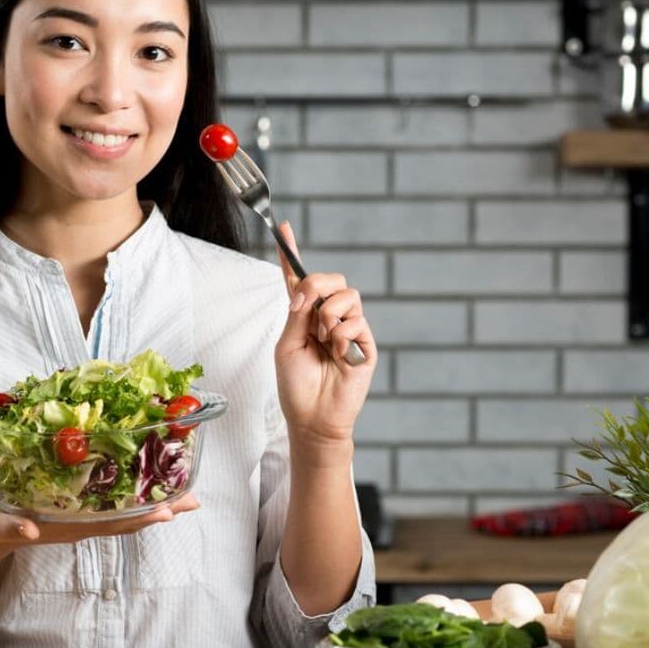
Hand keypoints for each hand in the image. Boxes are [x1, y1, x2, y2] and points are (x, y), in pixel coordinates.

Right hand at [0, 493, 199, 562]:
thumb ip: (11, 526)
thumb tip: (29, 530)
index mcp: (67, 526)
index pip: (110, 524)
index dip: (139, 518)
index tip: (167, 512)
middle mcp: (82, 522)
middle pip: (129, 519)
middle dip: (162, 509)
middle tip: (194, 499)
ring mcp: (83, 516)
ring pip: (127, 512)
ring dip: (157, 503)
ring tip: (187, 493)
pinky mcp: (79, 506)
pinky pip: (115, 502)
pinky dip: (137, 495)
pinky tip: (152, 484)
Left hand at [273, 221, 376, 458]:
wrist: (313, 419)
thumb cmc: (296, 387)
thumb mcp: (286, 345)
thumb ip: (297, 314)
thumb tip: (307, 288)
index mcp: (303, 317)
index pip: (298, 279)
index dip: (291, 253)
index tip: (283, 228)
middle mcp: (327, 318)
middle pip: (330, 279)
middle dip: (316, 284)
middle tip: (304, 307)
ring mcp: (348, 330)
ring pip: (348, 296)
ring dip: (329, 314)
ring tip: (324, 340)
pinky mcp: (365, 344)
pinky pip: (357, 321)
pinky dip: (342, 335)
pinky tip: (337, 354)